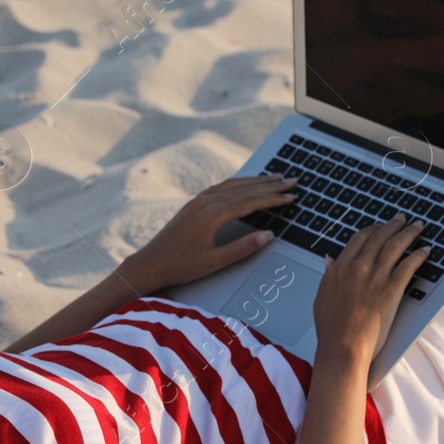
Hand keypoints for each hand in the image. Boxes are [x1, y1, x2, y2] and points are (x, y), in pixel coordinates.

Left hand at [122, 174, 295, 291]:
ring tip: (275, 177)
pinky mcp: (194, 203)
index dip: (274, 198)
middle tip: (292, 180)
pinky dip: (239, 183)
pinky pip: (222, 187)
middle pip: (245, 188)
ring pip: (234, 184)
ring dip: (256, 180)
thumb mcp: (215, 262)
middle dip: (271, 184)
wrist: (151, 262)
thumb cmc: (181, 265)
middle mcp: (207, 201)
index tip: (291, 196)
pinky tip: (246, 183)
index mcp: (214, 214)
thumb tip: (268, 236)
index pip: (252, 201)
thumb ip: (243, 248)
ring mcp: (199, 200)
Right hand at [312, 215, 427, 364]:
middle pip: (379, 237)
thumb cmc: (332, 329)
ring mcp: (375, 276)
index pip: (359, 239)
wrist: (343, 346)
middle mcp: (358, 267)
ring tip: (417, 227)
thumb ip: (328, 276)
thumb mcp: (321, 297)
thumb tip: (329, 260)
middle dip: (393, 225)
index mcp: (340, 268)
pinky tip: (425, 250)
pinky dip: (419, 255)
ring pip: (395, 245)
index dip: (372, 229)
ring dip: (409, 233)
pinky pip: (409, 264)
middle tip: (402, 219)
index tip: (380, 226)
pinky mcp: (391, 289)